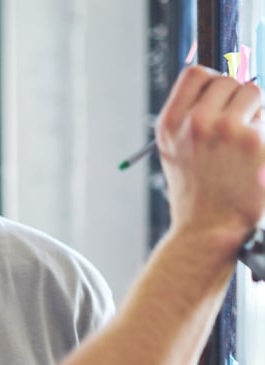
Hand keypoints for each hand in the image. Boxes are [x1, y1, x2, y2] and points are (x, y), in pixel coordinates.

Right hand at [156, 65, 264, 251]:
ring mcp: (226, 129)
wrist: (208, 229)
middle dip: (236, 101)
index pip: (195, 74)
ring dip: (255, 113)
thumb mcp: (175, 153)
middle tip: (234, 133)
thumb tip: (221, 83)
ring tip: (244, 146)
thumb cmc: (196, 193)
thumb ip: (189, 117)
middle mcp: (195, 123)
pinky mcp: (256, 140)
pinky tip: (254, 160)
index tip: (219, 101)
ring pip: (254, 93)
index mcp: (170, 125)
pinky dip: (264, 136)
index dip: (212, 83)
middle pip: (228, 81)